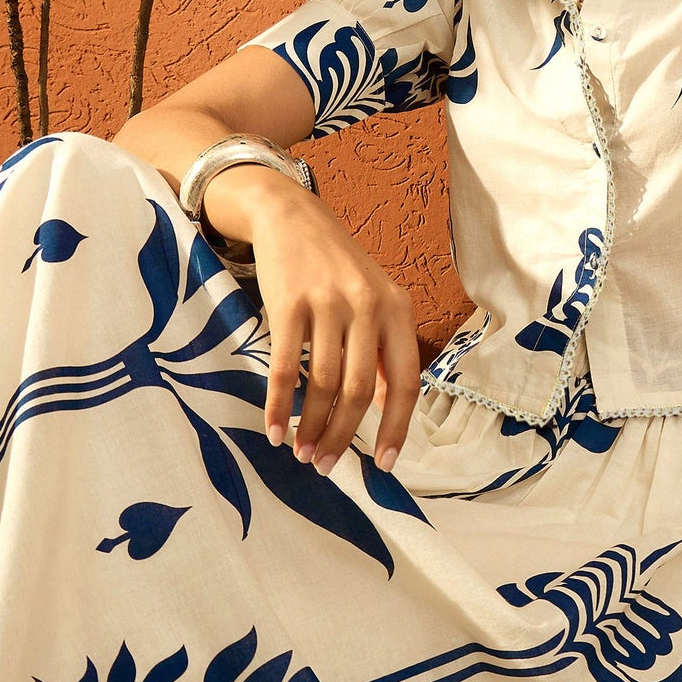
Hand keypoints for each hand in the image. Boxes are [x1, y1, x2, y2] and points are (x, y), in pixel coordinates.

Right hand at [205, 165, 418, 476]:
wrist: (292, 215)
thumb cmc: (336, 267)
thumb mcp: (374, 299)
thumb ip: (383, 349)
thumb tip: (388, 409)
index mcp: (398, 309)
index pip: (406, 382)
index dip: (397, 428)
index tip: (384, 465)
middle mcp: (369, 306)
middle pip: (360, 390)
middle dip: (343, 436)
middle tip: (324, 465)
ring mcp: (328, 303)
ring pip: (324, 384)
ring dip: (311, 426)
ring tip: (301, 452)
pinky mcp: (289, 304)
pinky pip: (286, 368)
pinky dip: (280, 406)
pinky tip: (275, 431)